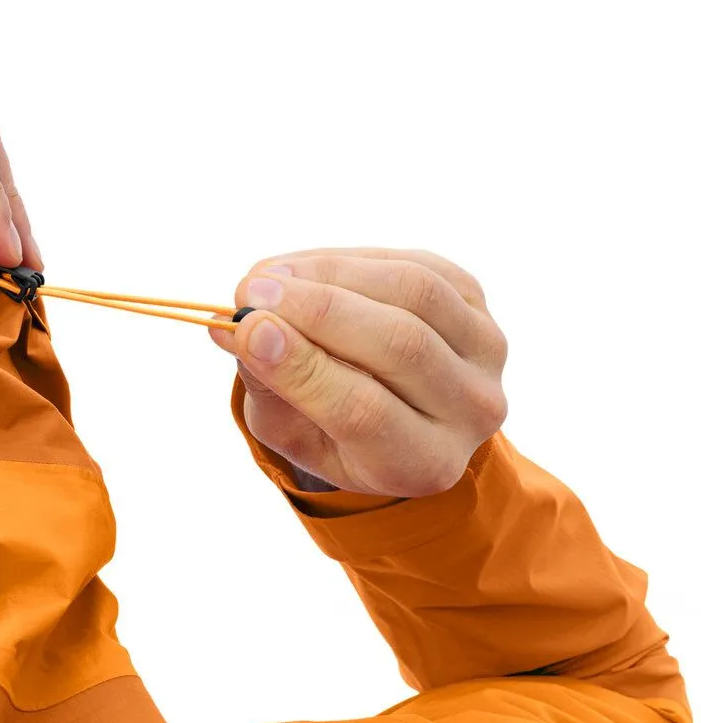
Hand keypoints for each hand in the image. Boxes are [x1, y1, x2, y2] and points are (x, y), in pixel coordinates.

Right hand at [210, 248, 507, 495]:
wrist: (397, 411)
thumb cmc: (334, 430)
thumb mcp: (294, 432)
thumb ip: (270, 388)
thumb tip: (237, 329)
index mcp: (424, 463)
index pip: (365, 411)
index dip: (304, 368)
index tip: (248, 331)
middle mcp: (470, 410)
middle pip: (398, 344)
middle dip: (315, 310)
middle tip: (250, 293)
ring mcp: (485, 350)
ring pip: (412, 291)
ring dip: (330, 273)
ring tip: (267, 276)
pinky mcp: (476, 299)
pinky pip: (414, 263)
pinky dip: (349, 259)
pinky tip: (301, 268)